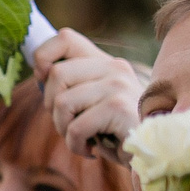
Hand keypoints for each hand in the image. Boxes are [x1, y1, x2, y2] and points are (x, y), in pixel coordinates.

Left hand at [32, 28, 142, 157]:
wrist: (150, 152)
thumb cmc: (113, 131)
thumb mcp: (90, 102)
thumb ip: (70, 86)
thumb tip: (39, 74)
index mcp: (103, 62)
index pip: (65, 38)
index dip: (43, 57)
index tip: (43, 80)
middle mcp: (113, 67)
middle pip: (56, 74)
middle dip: (51, 106)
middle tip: (69, 123)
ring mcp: (118, 85)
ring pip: (61, 102)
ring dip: (63, 128)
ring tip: (82, 138)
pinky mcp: (119, 107)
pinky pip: (76, 127)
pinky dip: (76, 144)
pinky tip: (91, 149)